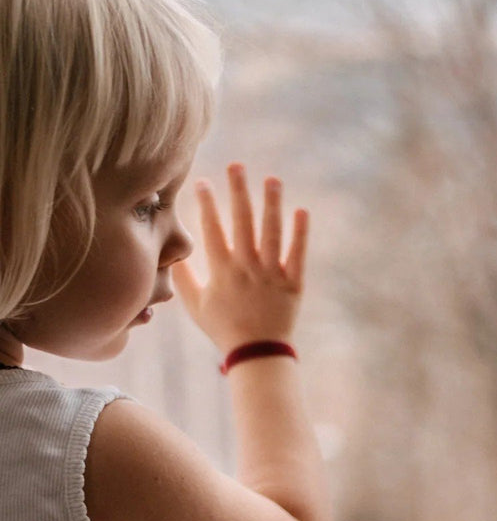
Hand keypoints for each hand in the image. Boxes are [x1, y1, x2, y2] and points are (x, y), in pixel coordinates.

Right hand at [172, 163, 308, 354]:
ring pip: (271, 232)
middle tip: (237, 165)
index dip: (207, 203)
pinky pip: (297, 254)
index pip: (212, 228)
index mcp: (222, 270)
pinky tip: (301, 211)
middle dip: (239, 191)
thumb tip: (170, 255)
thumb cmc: (223, 329)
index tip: (204, 181)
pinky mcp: (293, 284)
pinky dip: (300, 233)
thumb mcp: (196, 305)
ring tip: (272, 180)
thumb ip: (183, 278)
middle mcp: (246, 267)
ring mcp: (271, 274)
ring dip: (272, 204)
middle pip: (242, 221)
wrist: (256, 354)